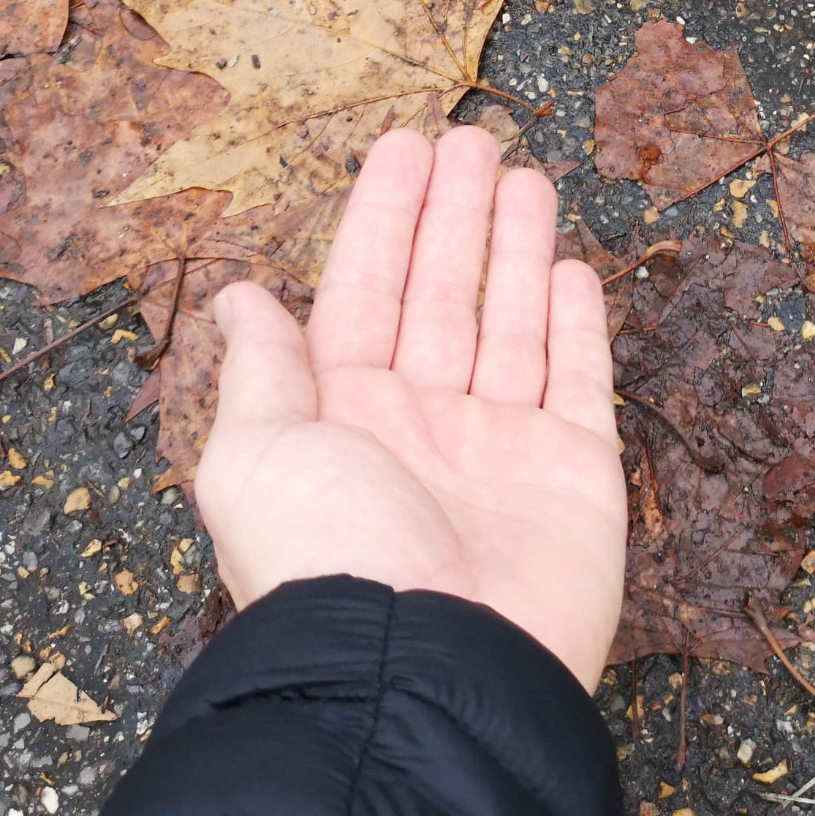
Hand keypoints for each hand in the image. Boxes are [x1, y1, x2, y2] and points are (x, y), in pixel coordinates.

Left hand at [195, 126, 627, 694]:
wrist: (427, 677)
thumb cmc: (329, 559)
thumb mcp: (255, 457)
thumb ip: (260, 372)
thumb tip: (238, 298)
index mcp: (342, 415)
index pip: (363, 290)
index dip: (382, 217)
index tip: (405, 145)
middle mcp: (421, 425)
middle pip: (441, 293)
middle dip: (454, 215)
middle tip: (474, 139)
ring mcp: (501, 448)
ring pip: (511, 322)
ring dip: (517, 248)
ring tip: (526, 174)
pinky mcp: (574, 475)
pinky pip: (576, 381)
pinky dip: (577, 325)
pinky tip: (570, 267)